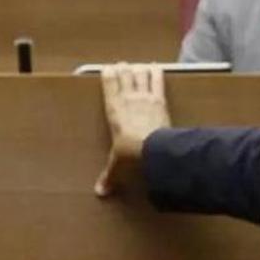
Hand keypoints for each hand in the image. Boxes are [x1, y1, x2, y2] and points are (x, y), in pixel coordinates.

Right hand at [95, 63, 171, 197]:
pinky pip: (157, 79)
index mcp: (113, 108)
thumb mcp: (117, 164)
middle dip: (123, 68)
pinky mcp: (159, 98)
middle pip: (124, 73)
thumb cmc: (130, 153)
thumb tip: (100, 193)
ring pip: (140, 73)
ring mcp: (144, 96)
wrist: (152, 149)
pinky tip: (156, 67)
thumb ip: (108, 176)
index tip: (108, 68)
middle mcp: (127, 98)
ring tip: (138, 66)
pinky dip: (156, 71)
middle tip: (123, 65)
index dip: (108, 73)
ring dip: (139, 68)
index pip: (108, 83)